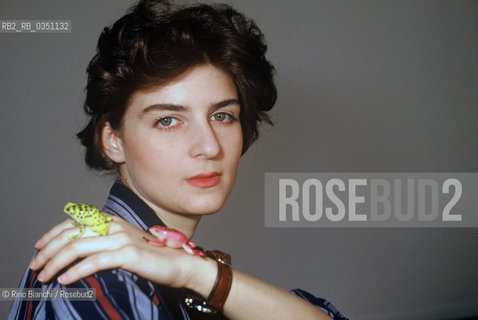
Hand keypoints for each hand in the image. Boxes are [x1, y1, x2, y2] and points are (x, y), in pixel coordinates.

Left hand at [29, 216, 214, 291]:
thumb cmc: (152, 257)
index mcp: (112, 221)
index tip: (39, 247)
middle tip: (36, 265)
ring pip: (78, 247)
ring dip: (56, 263)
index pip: (75, 222)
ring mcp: (122, 238)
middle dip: (48, 250)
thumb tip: (77, 254)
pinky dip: (76, 271)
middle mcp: (115, 225)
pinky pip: (95, 261)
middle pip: (72, 233)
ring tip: (44, 276)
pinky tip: (65, 280)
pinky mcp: (129, 254)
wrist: (179, 263)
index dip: (53, 233)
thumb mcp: (125, 244)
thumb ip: (104, 243)